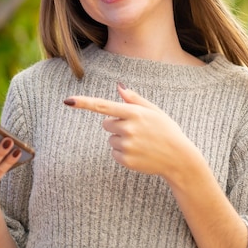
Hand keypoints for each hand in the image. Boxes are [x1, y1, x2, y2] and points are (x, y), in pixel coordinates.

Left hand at [64, 83, 195, 175]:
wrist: (179, 158)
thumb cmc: (167, 131)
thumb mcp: (154, 111)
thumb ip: (134, 99)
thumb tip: (119, 86)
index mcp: (134, 113)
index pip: (103, 106)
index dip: (84, 103)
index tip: (68, 101)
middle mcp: (128, 128)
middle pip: (106, 123)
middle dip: (117, 125)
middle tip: (137, 130)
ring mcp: (127, 145)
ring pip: (111, 139)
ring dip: (121, 140)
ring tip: (141, 143)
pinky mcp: (126, 160)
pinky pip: (114, 153)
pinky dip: (124, 154)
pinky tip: (139, 153)